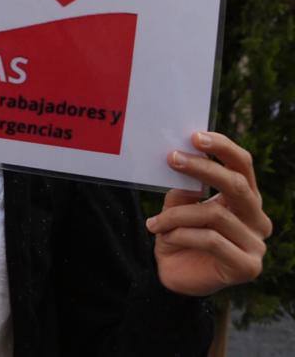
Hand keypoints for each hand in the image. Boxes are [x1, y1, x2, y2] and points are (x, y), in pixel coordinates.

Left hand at [147, 132, 271, 295]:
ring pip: (215, 214)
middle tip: (172, 158)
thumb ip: (185, 189)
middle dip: (203, 169)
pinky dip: (182, 234)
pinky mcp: (248, 266)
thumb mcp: (177, 207)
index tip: (195, 136)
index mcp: (245, 200)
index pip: (243, 166)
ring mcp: (257, 244)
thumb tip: (179, 159)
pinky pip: (212, 239)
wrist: (173, 277)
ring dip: (177, 215)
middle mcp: (257, 220)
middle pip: (238, 185)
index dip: (223, 148)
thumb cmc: (178, 237)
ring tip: (155, 222)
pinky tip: (165, 237)